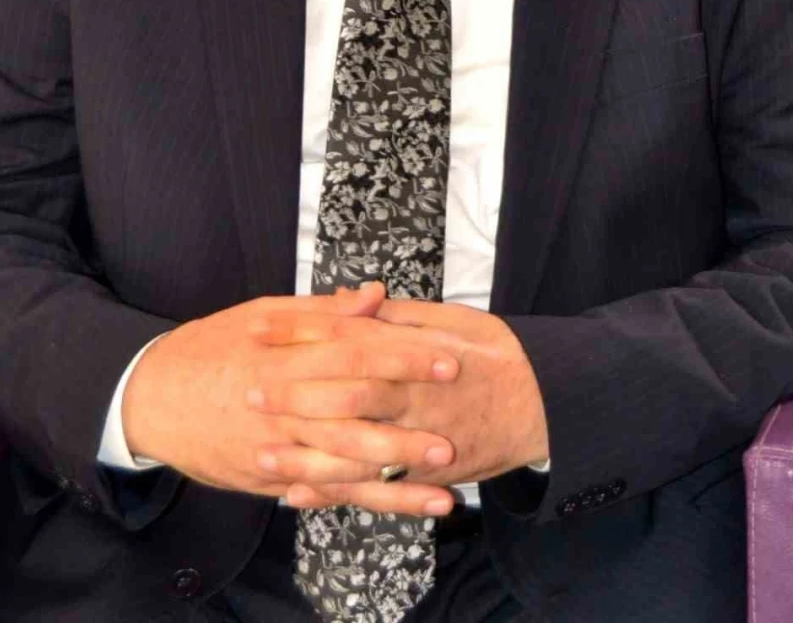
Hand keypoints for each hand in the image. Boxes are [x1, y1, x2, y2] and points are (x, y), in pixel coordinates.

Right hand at [121, 283, 460, 512]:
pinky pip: (323, 494)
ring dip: (396, 476)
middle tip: (455, 430)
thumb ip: (325, 311)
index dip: (403, 356)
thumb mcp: (265, 312)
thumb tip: (376, 295)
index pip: (355, 353)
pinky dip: (364, 501)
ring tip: (444, 480)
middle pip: (354, 416)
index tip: (447, 358)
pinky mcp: (271, 479)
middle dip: (408, 427)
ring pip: (343, 467)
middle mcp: (284, 405)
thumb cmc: (213, 346)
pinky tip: (401, 505)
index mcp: (287, 354)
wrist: (152, 397)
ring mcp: (276, 448)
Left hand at [253, 298, 547, 510]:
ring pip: (354, 448)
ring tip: (260, 455)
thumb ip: (396, 315)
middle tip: (247, 391)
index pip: (346, 336)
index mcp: (414, 350)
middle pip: (343, 393)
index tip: (259, 326)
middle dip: (292, 394)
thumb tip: (351, 298)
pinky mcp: (427, 472)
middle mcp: (414, 395)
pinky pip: (377, 487)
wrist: (545, 402)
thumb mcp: (451, 319)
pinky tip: (299, 494)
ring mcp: (421, 437)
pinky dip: (336, 492)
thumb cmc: (495, 354)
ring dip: (304, 453)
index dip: (299, 331)